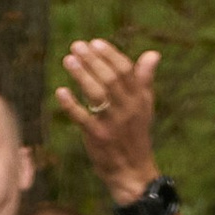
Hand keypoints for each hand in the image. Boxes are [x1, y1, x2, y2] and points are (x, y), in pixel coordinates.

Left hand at [54, 38, 162, 198]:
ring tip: (68, 60)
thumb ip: (145, 80)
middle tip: (76, 46)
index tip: (94, 42)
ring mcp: (112, 124)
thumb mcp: (145, 107)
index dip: (109, 54)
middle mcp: (127, 110)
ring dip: (81, 76)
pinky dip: (71, 105)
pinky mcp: (98, 138)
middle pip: (110, 79)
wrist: (133, 172)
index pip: (125, 70)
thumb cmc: (136, 135)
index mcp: (139, 99)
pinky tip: (61, 91)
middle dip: (92, 60)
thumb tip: (153, 54)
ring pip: (97, 94)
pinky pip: (83, 119)